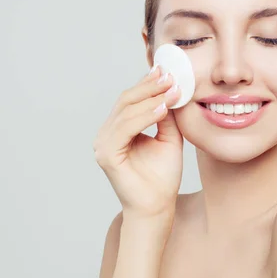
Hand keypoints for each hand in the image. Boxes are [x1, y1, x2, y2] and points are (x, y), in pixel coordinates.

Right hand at [93, 67, 183, 217]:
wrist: (157, 207)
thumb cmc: (162, 177)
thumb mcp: (169, 138)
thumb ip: (167, 116)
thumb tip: (172, 90)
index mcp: (119, 129)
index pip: (131, 100)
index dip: (148, 84)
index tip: (166, 70)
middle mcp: (107, 134)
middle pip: (126, 100)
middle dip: (150, 86)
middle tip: (170, 76)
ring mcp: (103, 144)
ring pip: (126, 111)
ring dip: (151, 98)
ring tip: (173, 90)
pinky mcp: (106, 154)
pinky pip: (126, 128)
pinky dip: (145, 116)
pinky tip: (163, 109)